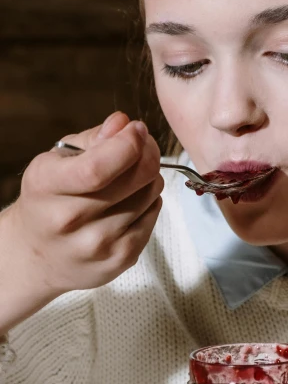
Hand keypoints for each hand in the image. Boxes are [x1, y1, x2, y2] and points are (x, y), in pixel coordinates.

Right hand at [0, 112, 162, 330]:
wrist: (37, 255)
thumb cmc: (49, 199)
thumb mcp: (57, 160)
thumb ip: (93, 138)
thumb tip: (124, 124)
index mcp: (47, 186)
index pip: (98, 167)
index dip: (129, 143)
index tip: (136, 130)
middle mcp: (70, 220)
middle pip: (137, 178)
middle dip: (148, 153)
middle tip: (142, 146)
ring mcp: (98, 244)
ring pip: (151, 194)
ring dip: (148, 178)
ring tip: (130, 178)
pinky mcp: (121, 259)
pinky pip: (154, 215)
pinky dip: (149, 201)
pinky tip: (129, 201)